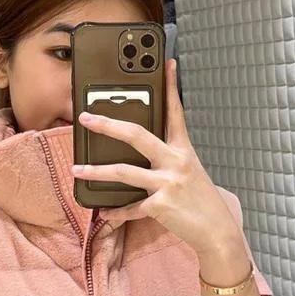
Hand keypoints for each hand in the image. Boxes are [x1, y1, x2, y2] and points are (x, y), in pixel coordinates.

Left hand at [71, 58, 241, 258]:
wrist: (217, 232)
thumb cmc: (201, 201)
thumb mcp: (189, 173)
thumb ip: (168, 161)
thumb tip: (139, 155)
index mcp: (183, 150)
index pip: (175, 112)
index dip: (171, 86)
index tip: (166, 63)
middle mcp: (176, 161)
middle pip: (137, 135)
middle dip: (108, 124)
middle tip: (85, 117)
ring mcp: (168, 183)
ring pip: (125, 172)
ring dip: (97, 172)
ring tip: (77, 169)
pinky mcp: (161, 206)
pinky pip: (131, 207)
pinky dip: (117, 212)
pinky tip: (106, 214)